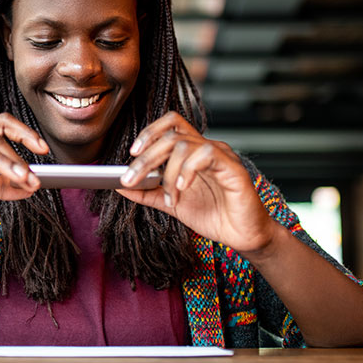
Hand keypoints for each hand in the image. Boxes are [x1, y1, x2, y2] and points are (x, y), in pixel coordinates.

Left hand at [117, 112, 276, 254]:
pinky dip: (188, 171)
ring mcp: (221, 156)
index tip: (132, 153)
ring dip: (168, 173)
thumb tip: (119, 185)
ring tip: (170, 198)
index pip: (170, 125)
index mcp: (192, 153)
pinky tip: (183, 189)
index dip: (149, 132)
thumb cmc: (215, 216)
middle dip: (145, 158)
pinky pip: (206, 155)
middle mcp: (206, 149)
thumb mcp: (172, 204)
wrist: (243, 236)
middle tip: (130, 179)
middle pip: (170, 135)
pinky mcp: (233, 168)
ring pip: (184, 144)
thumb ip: (147, 193)